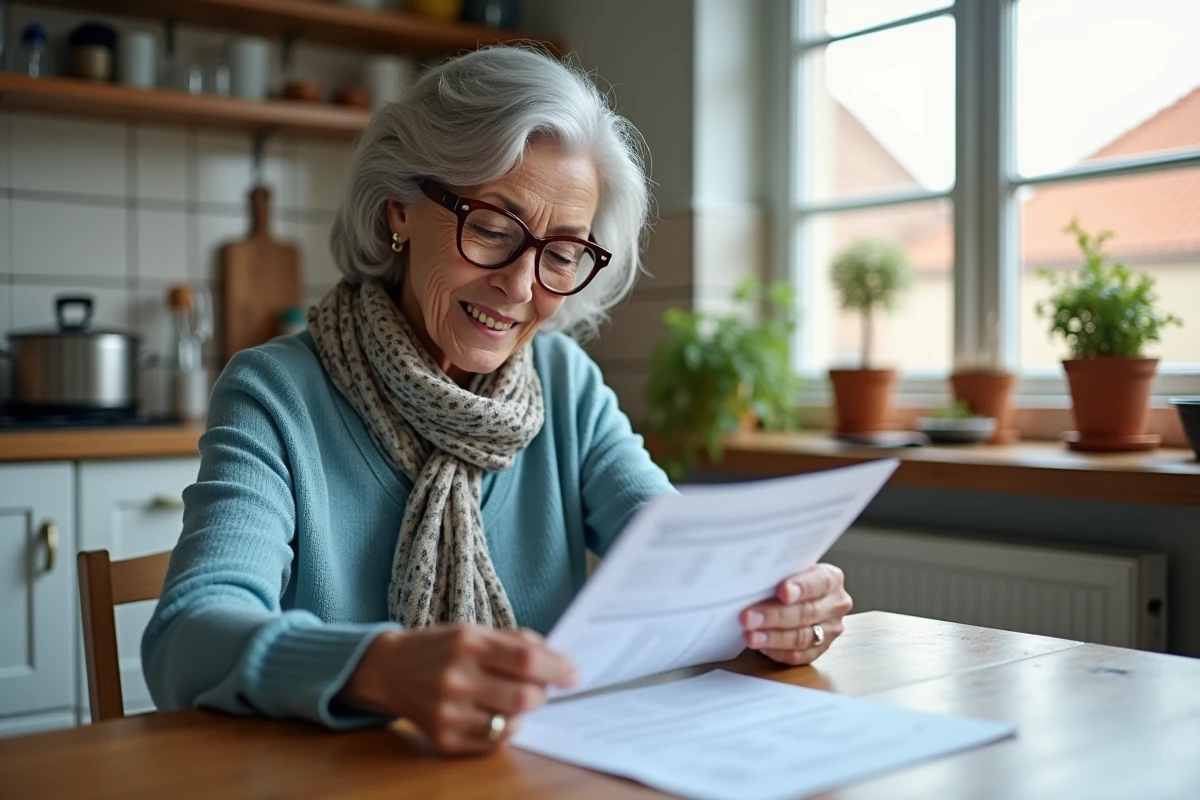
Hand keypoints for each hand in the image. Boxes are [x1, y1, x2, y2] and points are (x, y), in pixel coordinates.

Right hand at [338, 625, 577, 754]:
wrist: (389, 671)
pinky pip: (493, 742)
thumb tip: (555, 659)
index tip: (572, 674)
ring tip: (510, 698)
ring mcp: (448, 713)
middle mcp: (456, 679)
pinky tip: (491, 713)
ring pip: (512, 724)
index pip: (526, 660)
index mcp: (467, 643)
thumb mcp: (473, 631)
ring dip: (523, 713)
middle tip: (541, 688)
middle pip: (524, 697)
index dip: (557, 668)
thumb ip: (515, 642)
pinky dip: (503, 728)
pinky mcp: (443, 740)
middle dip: (543, 694)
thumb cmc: (439, 648)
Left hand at [739, 563, 851, 665]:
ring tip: (750, 636)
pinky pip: (799, 656)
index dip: (802, 587)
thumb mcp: (788, 568)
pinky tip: (761, 647)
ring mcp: (830, 630)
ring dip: (773, 638)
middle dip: (775, 616)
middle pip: (808, 613)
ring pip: (802, 637)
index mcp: (832, 578)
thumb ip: (780, 572)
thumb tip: (755, 578)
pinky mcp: (820, 650)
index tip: (783, 592)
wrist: (797, 594)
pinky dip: (778, 653)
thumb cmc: (788, 578)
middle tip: (748, 617)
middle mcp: (836, 604)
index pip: (821, 582)